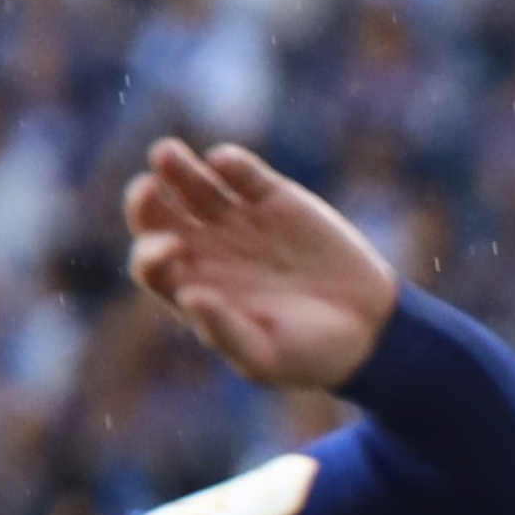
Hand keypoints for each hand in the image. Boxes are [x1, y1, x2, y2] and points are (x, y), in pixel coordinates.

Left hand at [123, 139, 397, 393]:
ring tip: (165, 155)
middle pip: (157, 217)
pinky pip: (241, 173)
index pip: (151, 265)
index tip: (173, 249)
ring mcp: (238, 221)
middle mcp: (207, 251)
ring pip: (191, 184)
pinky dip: (230, 164)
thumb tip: (189, 296)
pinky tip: (226, 164)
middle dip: (144, 201)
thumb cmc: (310, 354)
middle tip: (148, 190)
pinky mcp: (272, 198)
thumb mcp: (267, 359)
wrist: (369, 327)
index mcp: (196, 290)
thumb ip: (226, 332)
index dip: (150, 253)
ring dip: (174, 167)